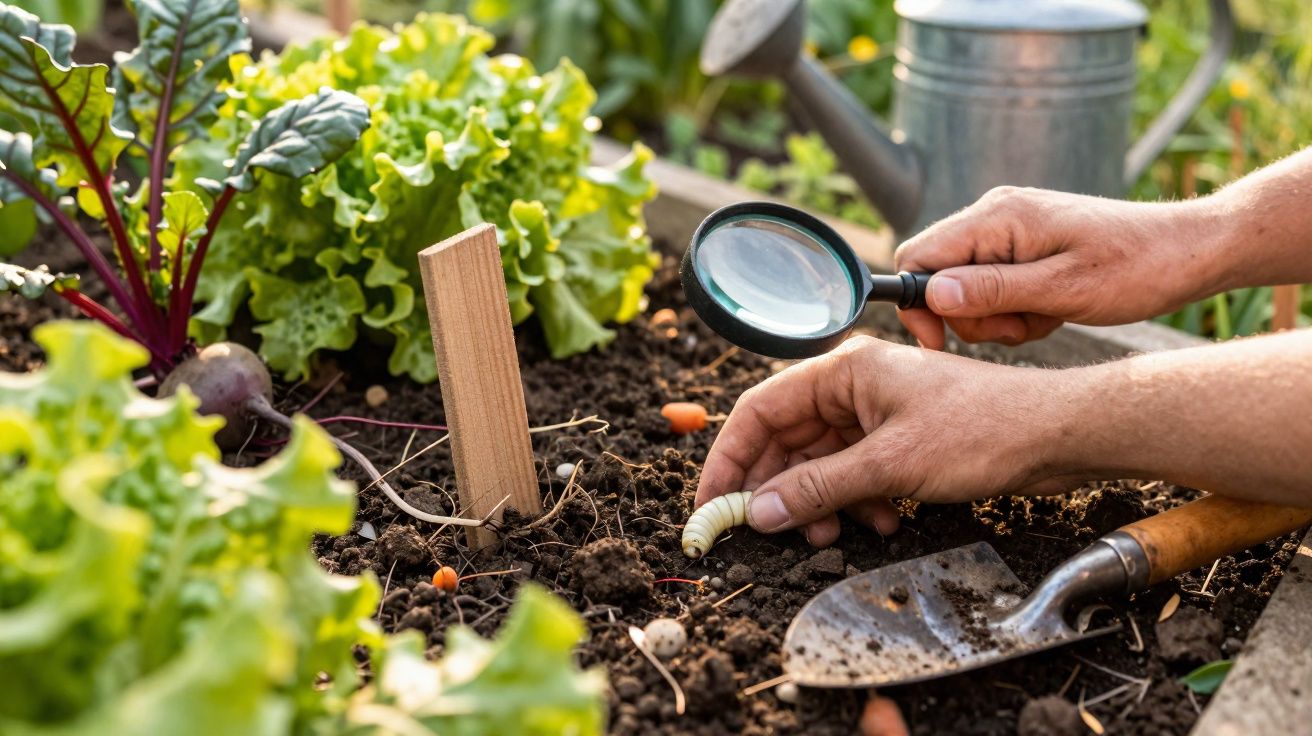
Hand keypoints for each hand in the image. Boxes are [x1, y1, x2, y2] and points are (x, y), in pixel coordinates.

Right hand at [694, 336, 1084, 546]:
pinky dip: (855, 502)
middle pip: (785, 441)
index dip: (728, 459)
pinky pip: (854, 473)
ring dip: (819, 502)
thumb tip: (757, 512)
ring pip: (819, 463)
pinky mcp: (899, 439)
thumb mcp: (890, 466)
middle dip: (777, 489)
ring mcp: (877, 413)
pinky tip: (879, 523)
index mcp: (842, 370)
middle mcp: (853, 386)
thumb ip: (817, 488)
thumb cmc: (983, 429)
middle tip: (766, 533)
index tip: (711, 505)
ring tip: (832, 532)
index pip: (759, 411)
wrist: (1057, 434)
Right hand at [894, 186, 1222, 348]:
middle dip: (970, 316)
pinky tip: (1053, 309)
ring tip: (1044, 317)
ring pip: (966, 287)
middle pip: (939, 276)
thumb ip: (993, 291)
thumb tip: (933, 294)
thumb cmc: (1137, 267)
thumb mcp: (1063, 290)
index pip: (918, 256)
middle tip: (1021, 328)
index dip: (919, 305)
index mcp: (998, 217)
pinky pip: (995, 284)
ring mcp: (1010, 228)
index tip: (943, 342)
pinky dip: (1017, 308)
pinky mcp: (1025, 244)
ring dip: (998, 317)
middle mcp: (995, 214)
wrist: (1190, 250)